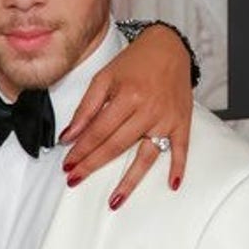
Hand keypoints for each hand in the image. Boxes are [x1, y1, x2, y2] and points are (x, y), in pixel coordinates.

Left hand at [60, 23, 193, 208]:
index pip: (98, 132)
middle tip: (75, 179)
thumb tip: (68, 136)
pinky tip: (172, 185)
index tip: (67, 164)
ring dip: (129, 181)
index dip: (81, 150)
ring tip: (114, 200)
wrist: (168, 47)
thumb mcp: (104, 77)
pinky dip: (178, 168)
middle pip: (116, 146)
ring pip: (146, 157)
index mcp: (127, 96)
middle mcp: (147, 110)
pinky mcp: (182, 123)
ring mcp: (166, 119)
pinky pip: (181, 150)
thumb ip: (86, 108)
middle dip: (93, 165)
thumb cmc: (134, 62)